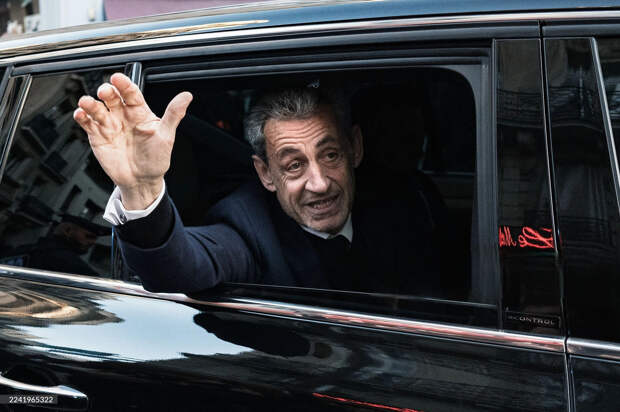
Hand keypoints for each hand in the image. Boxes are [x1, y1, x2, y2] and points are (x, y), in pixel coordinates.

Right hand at [73, 73, 191, 208]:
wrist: (142, 180)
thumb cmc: (156, 158)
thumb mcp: (167, 136)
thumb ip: (174, 115)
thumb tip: (186, 96)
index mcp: (140, 112)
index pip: (131, 93)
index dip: (124, 84)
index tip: (118, 78)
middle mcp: (123, 115)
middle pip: (112, 98)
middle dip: (106, 92)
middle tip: (104, 91)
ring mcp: (109, 125)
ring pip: (97, 108)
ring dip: (90, 103)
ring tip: (87, 103)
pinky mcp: (98, 136)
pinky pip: (87, 123)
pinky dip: (82, 117)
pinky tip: (81, 115)